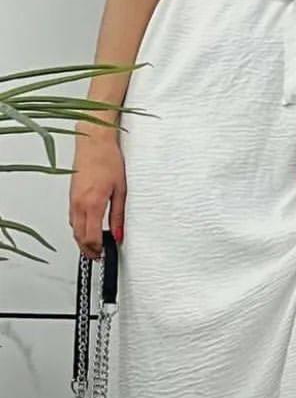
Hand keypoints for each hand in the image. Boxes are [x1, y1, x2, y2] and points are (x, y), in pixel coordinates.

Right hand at [69, 125, 126, 256]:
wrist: (94, 142)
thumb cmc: (109, 161)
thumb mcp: (121, 190)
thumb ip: (119, 215)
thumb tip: (118, 234)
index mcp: (93, 204)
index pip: (90, 237)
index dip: (97, 249)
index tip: (104, 253)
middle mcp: (79, 204)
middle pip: (79, 236)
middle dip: (88, 249)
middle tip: (99, 255)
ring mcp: (73, 200)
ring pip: (73, 228)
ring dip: (82, 239)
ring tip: (95, 245)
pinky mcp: (71, 195)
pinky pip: (72, 218)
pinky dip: (79, 228)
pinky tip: (88, 228)